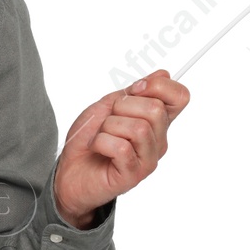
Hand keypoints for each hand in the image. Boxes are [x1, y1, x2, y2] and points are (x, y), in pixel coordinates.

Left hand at [52, 70, 189, 227]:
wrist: (69, 170)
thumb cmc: (88, 138)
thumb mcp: (108, 106)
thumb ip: (134, 92)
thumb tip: (163, 75)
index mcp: (156, 121)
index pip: (180, 97)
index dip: (158, 86)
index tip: (134, 89)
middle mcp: (157, 140)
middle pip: (156, 109)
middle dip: (123, 107)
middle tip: (108, 120)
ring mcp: (148, 159)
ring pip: (139, 128)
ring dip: (109, 126)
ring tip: (102, 136)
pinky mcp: (133, 175)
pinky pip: (122, 148)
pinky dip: (101, 142)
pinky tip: (98, 149)